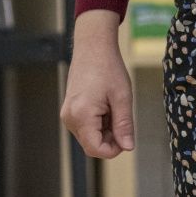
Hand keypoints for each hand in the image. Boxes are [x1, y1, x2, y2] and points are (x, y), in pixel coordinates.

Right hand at [60, 13, 134, 158]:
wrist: (92, 46)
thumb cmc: (108, 67)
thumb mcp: (122, 97)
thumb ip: (124, 125)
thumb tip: (128, 147)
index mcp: (81, 115)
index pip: (96, 149)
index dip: (114, 149)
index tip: (126, 136)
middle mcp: (70, 117)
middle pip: (92, 145)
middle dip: (110, 138)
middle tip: (122, 117)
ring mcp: (67, 114)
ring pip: (89, 137)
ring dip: (105, 130)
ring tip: (113, 107)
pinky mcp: (69, 110)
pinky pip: (85, 127)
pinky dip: (98, 123)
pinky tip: (105, 106)